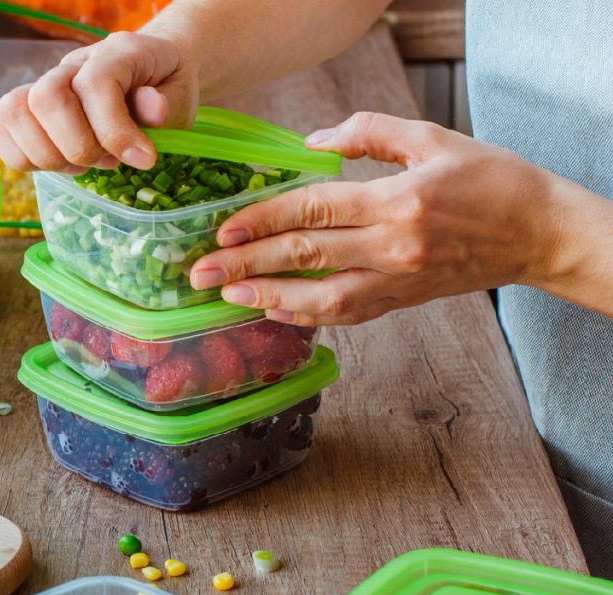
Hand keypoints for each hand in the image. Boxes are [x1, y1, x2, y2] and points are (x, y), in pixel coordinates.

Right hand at [0, 32, 198, 172]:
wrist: (152, 72)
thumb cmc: (165, 88)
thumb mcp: (181, 96)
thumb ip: (167, 105)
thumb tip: (153, 111)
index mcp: (116, 53)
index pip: (94, 85)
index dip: (114, 131)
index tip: (143, 160)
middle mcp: (72, 64)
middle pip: (45, 98)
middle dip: (77, 146)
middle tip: (107, 161)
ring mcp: (44, 83)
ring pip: (13, 113)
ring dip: (48, 155)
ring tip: (82, 164)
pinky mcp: (27, 108)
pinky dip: (21, 156)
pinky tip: (58, 163)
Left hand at [189, 112, 568, 325]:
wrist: (539, 232)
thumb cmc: (490, 178)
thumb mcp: (431, 137)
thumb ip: (367, 133)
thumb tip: (309, 144)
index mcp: (397, 201)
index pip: (313, 210)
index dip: (262, 220)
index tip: (222, 229)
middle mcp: (393, 247)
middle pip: (306, 256)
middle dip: (247, 264)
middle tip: (201, 272)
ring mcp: (398, 281)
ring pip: (322, 298)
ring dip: (269, 298)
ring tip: (228, 297)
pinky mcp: (402, 301)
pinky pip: (346, 314)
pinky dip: (306, 315)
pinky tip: (274, 310)